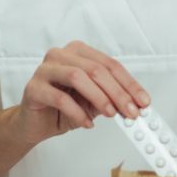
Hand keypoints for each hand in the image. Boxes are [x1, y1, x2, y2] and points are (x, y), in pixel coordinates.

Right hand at [9, 41, 149, 147]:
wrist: (34, 124)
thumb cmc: (64, 108)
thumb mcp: (94, 102)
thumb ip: (112, 99)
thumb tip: (136, 104)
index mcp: (79, 52)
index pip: (110, 65)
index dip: (129, 84)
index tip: (143, 101)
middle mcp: (61, 55)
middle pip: (96, 69)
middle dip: (118, 92)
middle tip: (131, 111)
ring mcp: (45, 69)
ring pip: (78, 77)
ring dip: (99, 98)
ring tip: (110, 114)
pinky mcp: (33, 87)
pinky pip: (59, 97)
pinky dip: (77, 112)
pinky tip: (87, 123)